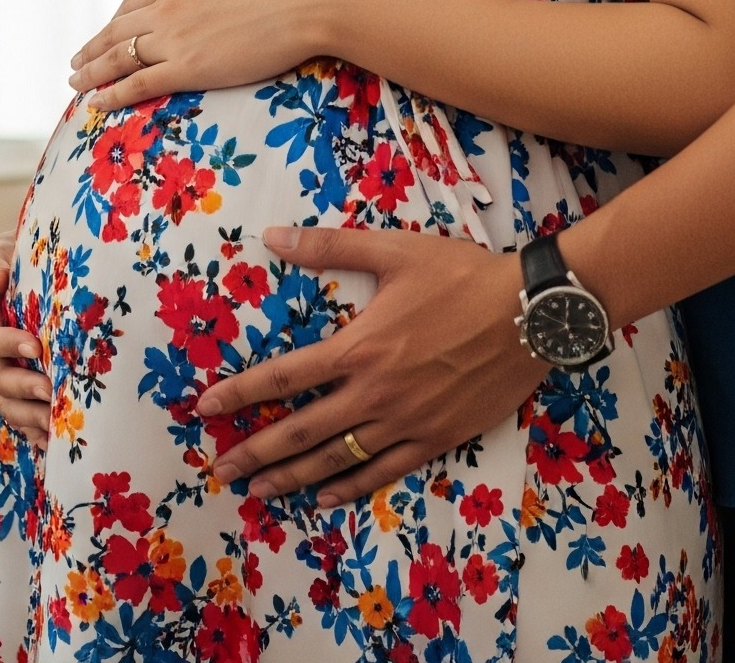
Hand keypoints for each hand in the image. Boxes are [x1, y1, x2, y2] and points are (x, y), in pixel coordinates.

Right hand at [0, 231, 48, 446]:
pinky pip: (23, 415)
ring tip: (55, 423)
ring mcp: (5, 372)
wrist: (26, 269)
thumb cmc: (11, 258)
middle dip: (23, 388)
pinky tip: (53, 441)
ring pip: (8, 404)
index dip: (7, 345)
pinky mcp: (23, 384)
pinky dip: (35, 430)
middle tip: (51, 390)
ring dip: (30, 416)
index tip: (34, 347)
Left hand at [69, 0, 328, 107]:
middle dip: (93, 50)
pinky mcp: (189, 68)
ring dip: (93, 72)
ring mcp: (174, 38)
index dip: (113, 22)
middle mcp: (166, 7)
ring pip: (121, 58)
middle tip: (75, 65)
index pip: (131, 3)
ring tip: (76, 84)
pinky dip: (114, 94)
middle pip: (117, 32)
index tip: (104, 34)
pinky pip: (140, 83)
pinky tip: (97, 103)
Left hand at [195, 225, 545, 504]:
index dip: (240, 394)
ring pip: (337, 460)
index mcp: (359, 348)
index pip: (284, 377)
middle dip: (254, 452)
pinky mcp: (436, 439)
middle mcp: (374, 394)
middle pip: (300, 432)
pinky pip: (384, 471)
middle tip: (219, 471)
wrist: (529, 314)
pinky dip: (350, 487)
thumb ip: (330, 247)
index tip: (205, 410)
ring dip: (293, 479)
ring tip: (259, 491)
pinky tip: (326, 498)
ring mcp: (405, 423)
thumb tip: (272, 236)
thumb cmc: (461, 276)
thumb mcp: (394, 251)